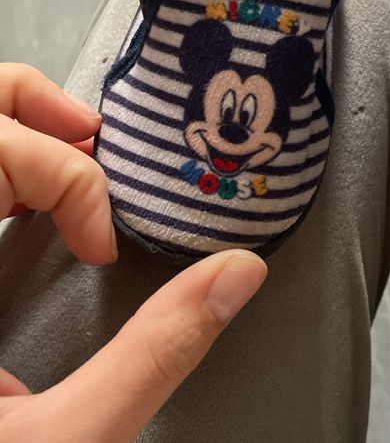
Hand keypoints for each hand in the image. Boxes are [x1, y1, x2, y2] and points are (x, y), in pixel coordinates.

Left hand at [0, 64, 267, 439]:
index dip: (66, 178)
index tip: (101, 245)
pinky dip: (13, 161)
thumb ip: (155, 354)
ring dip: (26, 127)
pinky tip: (43, 194)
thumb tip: (237, 274)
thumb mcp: (67, 439)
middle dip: (37, 109)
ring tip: (79, 160)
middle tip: (94, 142)